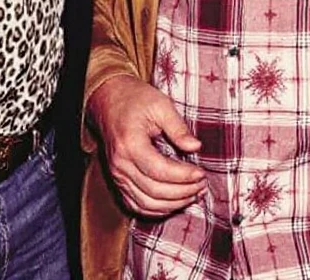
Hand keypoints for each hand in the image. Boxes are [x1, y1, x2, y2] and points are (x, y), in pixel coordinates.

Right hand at [87, 74, 206, 217]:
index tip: (201, 173)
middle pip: (154, 191)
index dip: (184, 176)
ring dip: (173, 204)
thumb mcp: (160, 104)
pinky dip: (157, 209)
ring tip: (193, 194)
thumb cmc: (135, 99)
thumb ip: (178, 127)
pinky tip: (174, 201)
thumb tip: (196, 147)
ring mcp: (117, 175)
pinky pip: (136, 205)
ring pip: (146, 204)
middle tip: (202, 184)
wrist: (108, 99)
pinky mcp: (117, 181)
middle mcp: (120, 164)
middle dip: (183, 192)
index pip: (160, 171)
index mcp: (130, 143)